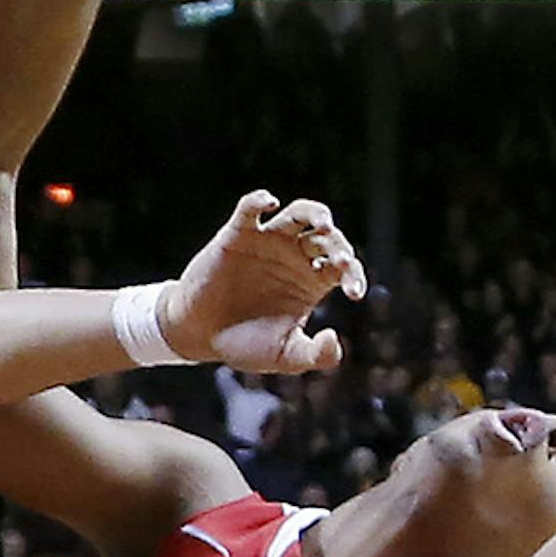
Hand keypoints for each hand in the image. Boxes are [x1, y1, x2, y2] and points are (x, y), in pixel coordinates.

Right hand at [161, 189, 365, 374]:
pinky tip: (269, 203)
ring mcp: (268, 242)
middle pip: (327, 237)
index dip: (354, 276)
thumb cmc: (246, 344)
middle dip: (339, 245)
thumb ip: (314, 355)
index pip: (344, 268)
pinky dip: (259, 201)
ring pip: (299, 213)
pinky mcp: (238, 234)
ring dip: (314, 213)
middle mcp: (296, 256)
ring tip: (324, 223)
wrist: (201, 336)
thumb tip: (334, 340)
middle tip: (341, 260)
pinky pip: (249, 209)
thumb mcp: (285, 356)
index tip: (354, 293)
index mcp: (313, 280)